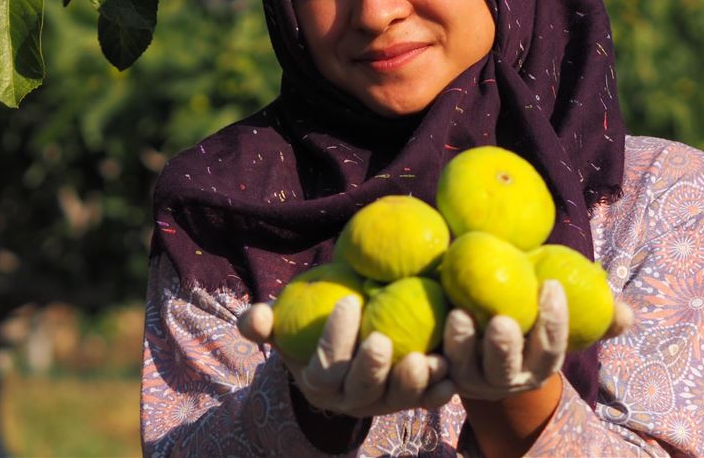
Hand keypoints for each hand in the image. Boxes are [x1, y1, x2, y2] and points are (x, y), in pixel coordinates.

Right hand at [237, 296, 456, 417]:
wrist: (347, 347)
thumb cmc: (313, 327)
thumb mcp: (285, 325)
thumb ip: (263, 324)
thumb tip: (252, 317)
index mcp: (320, 382)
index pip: (325, 367)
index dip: (334, 339)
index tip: (348, 300)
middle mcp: (352, 399)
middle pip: (362, 390)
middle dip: (372, 369)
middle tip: (382, 338)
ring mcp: (384, 402)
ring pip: (398, 399)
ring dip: (414, 383)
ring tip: (428, 358)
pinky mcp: (412, 400)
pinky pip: (427, 399)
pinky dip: (440, 390)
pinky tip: (451, 372)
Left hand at [444, 280, 633, 400]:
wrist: (483, 336)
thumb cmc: (529, 315)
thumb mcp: (556, 314)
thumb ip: (595, 314)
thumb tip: (628, 314)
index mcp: (539, 365)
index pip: (550, 348)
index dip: (554, 321)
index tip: (551, 285)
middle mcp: (507, 379)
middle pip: (507, 369)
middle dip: (505, 347)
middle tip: (500, 318)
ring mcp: (472, 380)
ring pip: (466, 370)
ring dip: (462, 345)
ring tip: (458, 314)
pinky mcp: (442, 373)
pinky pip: (435, 370)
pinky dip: (432, 356)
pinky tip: (430, 325)